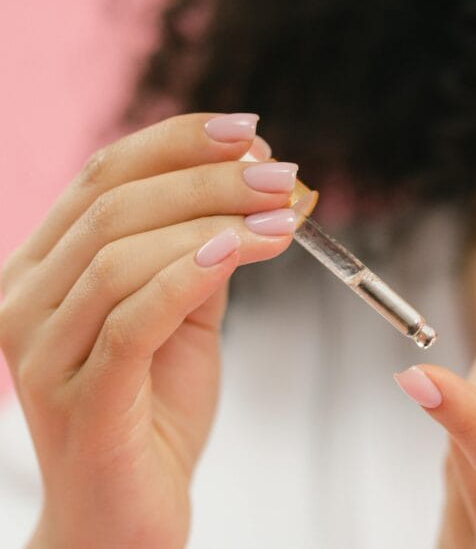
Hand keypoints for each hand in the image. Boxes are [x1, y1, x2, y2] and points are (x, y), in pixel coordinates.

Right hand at [0, 113, 297, 547]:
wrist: (127, 519)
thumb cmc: (155, 412)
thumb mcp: (184, 316)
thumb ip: (202, 252)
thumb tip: (255, 185)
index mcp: (44, 268)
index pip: (103, 175)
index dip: (178, 142)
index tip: (249, 130)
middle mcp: (25, 301)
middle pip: (114, 204)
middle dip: (207, 178)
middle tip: (282, 174)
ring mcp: (43, 353)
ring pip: (121, 254)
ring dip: (214, 221)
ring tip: (285, 218)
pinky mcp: (79, 400)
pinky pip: (132, 319)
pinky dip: (189, 274)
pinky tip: (242, 249)